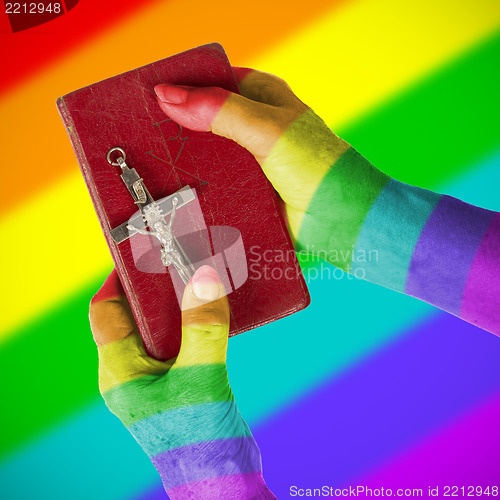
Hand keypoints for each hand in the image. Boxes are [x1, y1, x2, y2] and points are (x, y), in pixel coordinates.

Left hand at [89, 265, 275, 498]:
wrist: (222, 481)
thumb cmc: (200, 442)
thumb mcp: (201, 378)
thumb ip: (203, 328)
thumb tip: (204, 276)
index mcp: (120, 372)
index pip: (107, 312)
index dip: (120, 280)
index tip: (142, 252)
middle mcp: (131, 372)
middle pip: (133, 316)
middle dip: (153, 287)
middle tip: (178, 258)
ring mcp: (154, 378)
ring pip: (159, 328)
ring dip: (177, 303)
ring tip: (198, 276)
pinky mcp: (177, 381)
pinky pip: (180, 341)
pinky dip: (193, 320)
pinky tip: (213, 309)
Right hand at [154, 68, 386, 266]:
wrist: (338, 220)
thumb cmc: (316, 166)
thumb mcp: (267, 128)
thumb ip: (220, 111)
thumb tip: (168, 96)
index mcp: (262, 97)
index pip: (214, 81)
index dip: (183, 85)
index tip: (150, 94)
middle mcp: (252, 126)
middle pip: (204, 118)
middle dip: (177, 125)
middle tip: (143, 131)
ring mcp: (247, 160)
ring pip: (205, 152)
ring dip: (183, 157)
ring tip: (150, 160)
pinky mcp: (244, 189)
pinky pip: (212, 182)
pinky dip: (195, 184)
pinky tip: (172, 188)